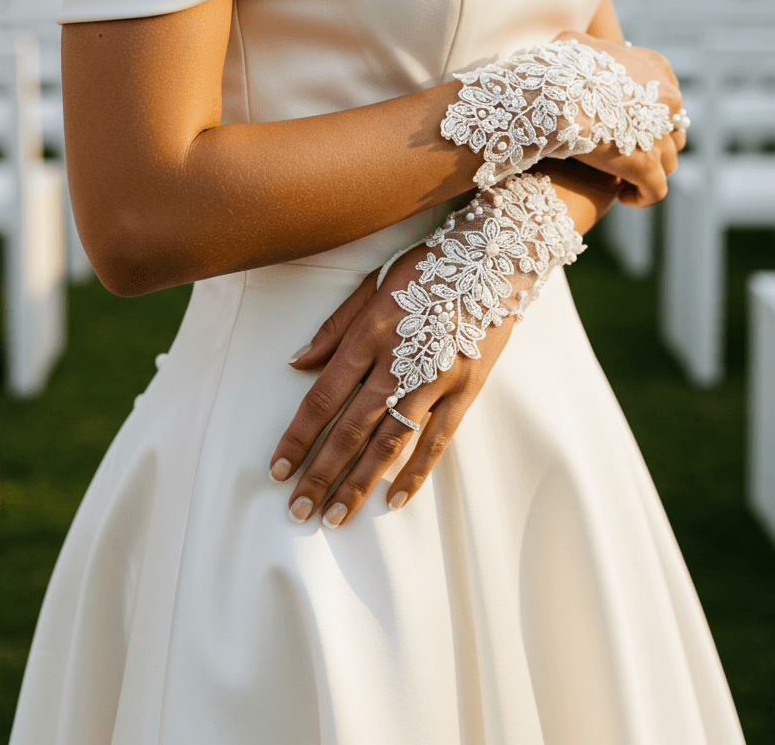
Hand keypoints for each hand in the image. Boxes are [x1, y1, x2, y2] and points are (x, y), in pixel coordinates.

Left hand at [268, 244, 522, 527]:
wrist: (496, 258)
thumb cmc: (428, 267)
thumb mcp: (374, 283)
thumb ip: (335, 327)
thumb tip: (297, 362)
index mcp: (369, 333)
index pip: (324, 397)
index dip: (299, 437)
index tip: (279, 470)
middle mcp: (398, 361)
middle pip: (351, 429)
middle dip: (321, 474)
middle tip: (298, 511)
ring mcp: (435, 379)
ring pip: (390, 442)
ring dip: (359, 483)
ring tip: (334, 516)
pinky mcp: (466, 390)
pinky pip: (437, 440)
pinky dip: (415, 473)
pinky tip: (392, 501)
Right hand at [554, 31, 686, 206]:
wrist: (554, 93)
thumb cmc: (559, 67)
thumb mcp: (575, 46)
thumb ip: (586, 49)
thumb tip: (573, 47)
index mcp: (656, 69)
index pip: (668, 96)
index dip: (651, 113)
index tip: (630, 123)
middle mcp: (668, 101)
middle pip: (672, 129)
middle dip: (655, 142)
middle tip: (628, 151)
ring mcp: (660, 135)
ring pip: (667, 161)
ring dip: (649, 169)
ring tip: (626, 177)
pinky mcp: (647, 166)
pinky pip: (655, 190)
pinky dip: (643, 195)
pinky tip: (626, 196)